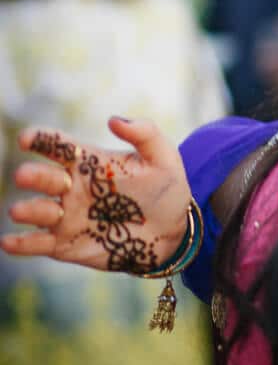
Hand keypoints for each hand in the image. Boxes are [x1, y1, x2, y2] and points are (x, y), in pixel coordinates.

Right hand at [1, 117, 191, 273]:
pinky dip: (22, 243)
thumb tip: (113, 120)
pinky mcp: (65, 244)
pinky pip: (38, 244)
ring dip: (28, 210)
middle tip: (26, 175)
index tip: (28, 138)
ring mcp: (65, 216)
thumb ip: (145, 134)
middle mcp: (70, 187)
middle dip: (32, 176)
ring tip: (22, 210)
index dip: (41, 139)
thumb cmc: (165, 189)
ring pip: (37, 211)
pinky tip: (8, 242)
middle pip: (44, 178)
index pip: (59, 145)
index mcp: (89, 162)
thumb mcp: (164, 158)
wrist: (173, 232)